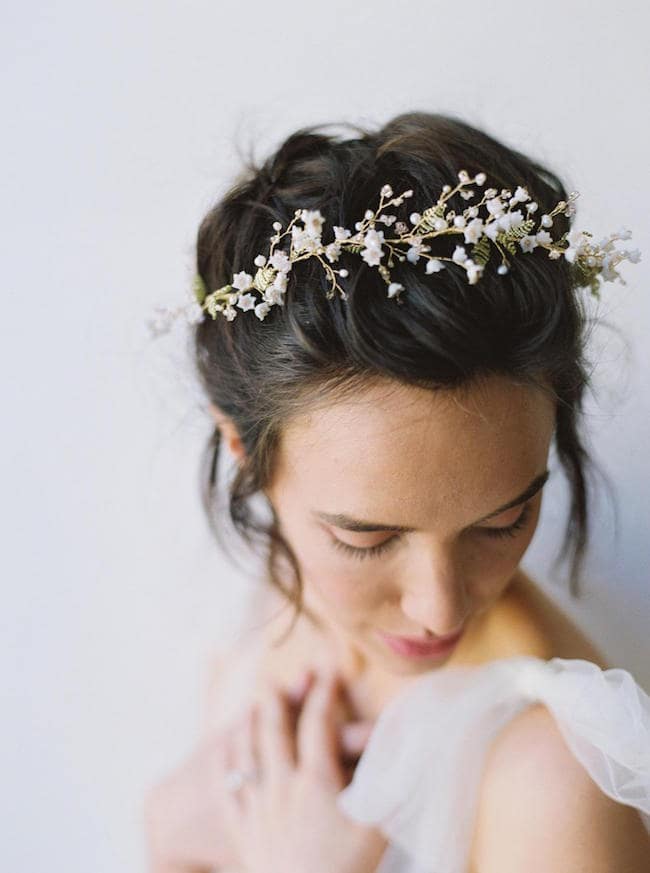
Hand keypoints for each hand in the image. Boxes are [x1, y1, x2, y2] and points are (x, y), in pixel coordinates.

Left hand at [143, 670, 379, 872]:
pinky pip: (227, 786)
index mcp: (315, 783)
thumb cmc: (345, 871)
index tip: (329, 670)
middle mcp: (281, 788)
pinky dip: (226, 760)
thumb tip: (401, 749)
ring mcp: (257, 810)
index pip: (318, 724)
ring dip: (250, 723)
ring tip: (254, 704)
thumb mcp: (376, 829)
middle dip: (279, 699)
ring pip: (246, 753)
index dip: (324, 694)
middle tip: (281, 677)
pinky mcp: (242, 833)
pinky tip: (226, 749)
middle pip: (274, 730)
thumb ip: (385, 785)